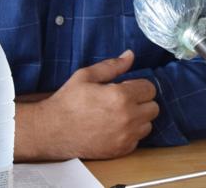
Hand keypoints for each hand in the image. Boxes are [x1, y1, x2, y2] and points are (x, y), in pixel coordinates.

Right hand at [16, 50, 159, 160]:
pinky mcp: (120, 151)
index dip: (139, 86)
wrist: (51, 131)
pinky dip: (131, 134)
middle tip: (124, 101)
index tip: (126, 88)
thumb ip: (112, 65)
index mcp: (121, 97)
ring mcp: (125, 137)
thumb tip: (130, 55)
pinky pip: (138, 140)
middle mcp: (128, 118)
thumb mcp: (86, 76)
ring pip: (148, 125)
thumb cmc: (67, 102)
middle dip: (141, 102)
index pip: (150, 89)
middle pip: (153, 108)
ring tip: (119, 115)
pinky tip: (115, 128)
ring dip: (139, 119)